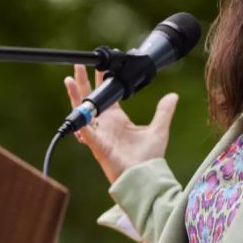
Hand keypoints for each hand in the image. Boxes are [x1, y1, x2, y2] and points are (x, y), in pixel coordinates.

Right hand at [64, 64, 177, 183]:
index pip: (106, 96)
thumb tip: (173, 95)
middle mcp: (106, 125)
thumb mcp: (159, 129)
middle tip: (78, 65)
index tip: (99, 66)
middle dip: (82, 83)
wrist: (145, 176)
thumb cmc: (149, 158)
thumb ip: (164, 111)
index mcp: (117, 119)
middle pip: (90, 99)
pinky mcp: (98, 146)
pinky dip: (81, 124)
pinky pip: (86, 133)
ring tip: (69, 81)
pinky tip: (78, 112)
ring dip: (75, 97)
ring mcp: (99, 134)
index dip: (101, 82)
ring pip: (83, 112)